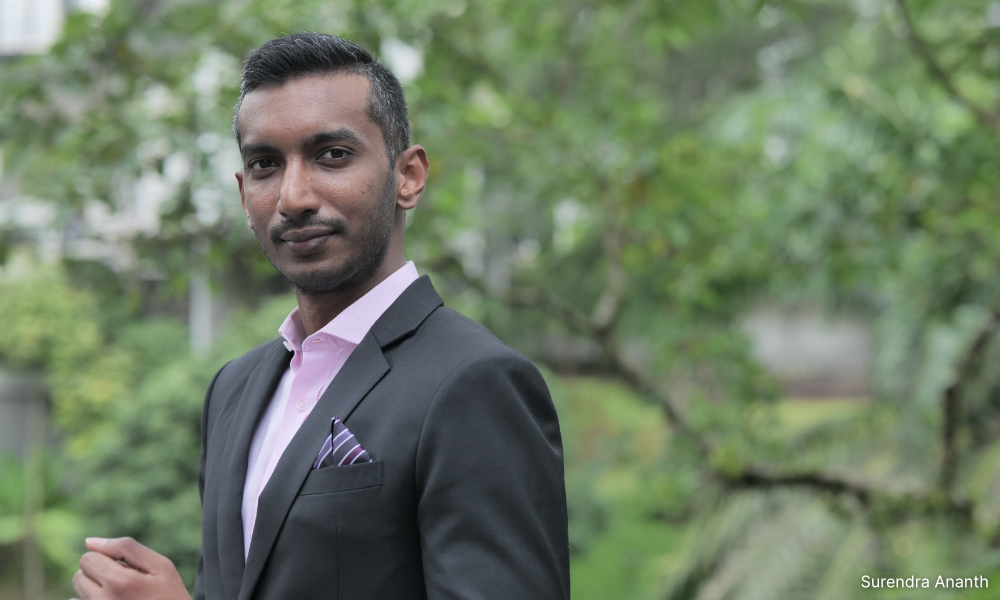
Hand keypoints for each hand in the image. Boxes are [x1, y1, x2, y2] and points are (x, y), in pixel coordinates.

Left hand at [71, 537, 191, 599]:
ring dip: (93, 592)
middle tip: (122, 584)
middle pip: (79, 576)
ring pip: (76, 595)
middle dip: (97, 575)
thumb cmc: (171, 596)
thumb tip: (89, 542)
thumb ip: (125, 548)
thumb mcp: (161, 566)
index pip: (88, 558)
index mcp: (119, 582)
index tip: (125, 568)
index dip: (106, 559)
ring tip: (119, 597)